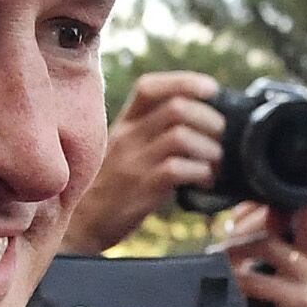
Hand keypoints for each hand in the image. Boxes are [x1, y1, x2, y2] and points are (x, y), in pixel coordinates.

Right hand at [63, 70, 222, 253]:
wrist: (84, 225)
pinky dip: (201, 172)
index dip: (185, 81)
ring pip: (180, 136)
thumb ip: (153, 133)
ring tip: (216, 162)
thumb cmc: (113, 188)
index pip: (150, 87)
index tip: (212, 89)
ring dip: (209, 148)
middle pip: (175, 107)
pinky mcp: (140, 188)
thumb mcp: (126, 150)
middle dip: (209, 119)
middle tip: (222, 136)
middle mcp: (127, 137)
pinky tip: (205, 181)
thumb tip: (201, 123)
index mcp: (124, 124)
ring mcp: (133, 162)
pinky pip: (178, 169)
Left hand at [216, 199, 306, 306]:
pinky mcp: (304, 305)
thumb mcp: (264, 263)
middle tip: (227, 232)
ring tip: (216, 259)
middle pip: (296, 215)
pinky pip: (264, 280)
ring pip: (270, 245)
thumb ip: (261, 232)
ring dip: (236, 251)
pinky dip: (240, 280)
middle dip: (255, 218)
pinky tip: (230, 284)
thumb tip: (248, 204)